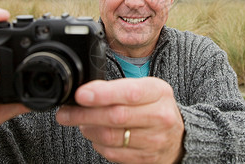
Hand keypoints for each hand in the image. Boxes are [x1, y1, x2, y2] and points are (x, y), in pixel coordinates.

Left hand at [56, 77, 184, 163]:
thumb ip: (118, 88)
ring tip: (81, 122)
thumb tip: (86, 91)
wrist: (178, 136)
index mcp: (159, 92)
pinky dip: (98, 143)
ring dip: (88, 129)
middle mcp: (160, 116)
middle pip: (116, 117)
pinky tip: (95, 134)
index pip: (129, 92)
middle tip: (66, 113)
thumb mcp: (145, 89)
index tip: (81, 94)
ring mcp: (154, 140)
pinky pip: (113, 153)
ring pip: (111, 137)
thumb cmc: (156, 107)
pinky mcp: (146, 159)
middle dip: (84, 114)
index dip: (102, 94)